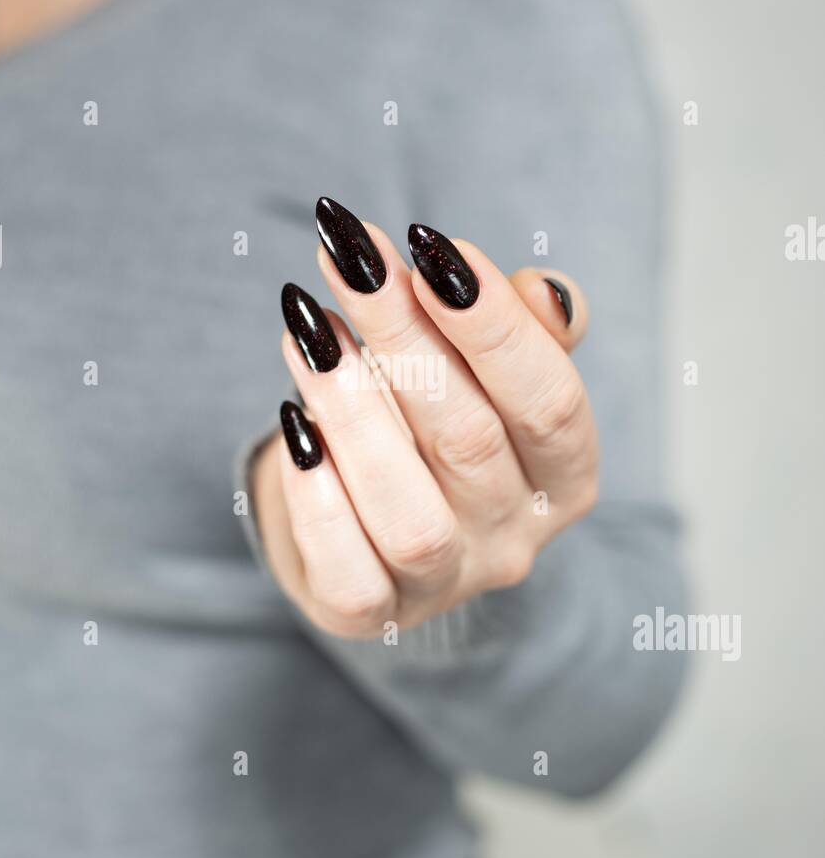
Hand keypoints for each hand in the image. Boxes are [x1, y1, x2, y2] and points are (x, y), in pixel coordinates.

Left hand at [252, 199, 597, 637]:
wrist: (372, 528)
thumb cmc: (437, 425)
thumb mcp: (491, 372)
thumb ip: (525, 330)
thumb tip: (544, 293)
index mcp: (565, 477)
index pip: (549, 400)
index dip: (493, 323)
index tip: (431, 244)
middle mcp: (515, 538)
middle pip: (468, 439)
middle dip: (403, 335)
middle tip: (349, 257)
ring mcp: (445, 585)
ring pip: (407, 512)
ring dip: (352, 410)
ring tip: (308, 330)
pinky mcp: (371, 614)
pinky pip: (347, 573)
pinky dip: (317, 499)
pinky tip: (292, 426)